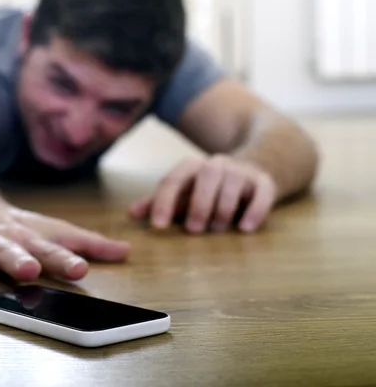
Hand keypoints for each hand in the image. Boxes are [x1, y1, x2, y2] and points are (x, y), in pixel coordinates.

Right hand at [0, 190, 129, 293]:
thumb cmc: (9, 221)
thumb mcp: (47, 227)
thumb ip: (85, 242)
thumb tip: (126, 251)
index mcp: (25, 235)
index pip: (48, 247)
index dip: (64, 258)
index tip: (80, 269)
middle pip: (9, 251)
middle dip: (18, 261)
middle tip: (28, 270)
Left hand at [128, 155, 276, 233]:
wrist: (250, 170)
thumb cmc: (206, 189)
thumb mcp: (182, 194)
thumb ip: (158, 202)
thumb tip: (131, 215)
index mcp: (191, 167)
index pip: (174, 180)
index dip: (164, 202)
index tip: (158, 226)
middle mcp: (216, 164)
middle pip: (206, 176)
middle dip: (198, 203)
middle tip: (193, 229)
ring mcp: (241, 172)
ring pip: (233, 183)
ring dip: (223, 208)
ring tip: (217, 230)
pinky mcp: (264, 182)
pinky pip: (262, 192)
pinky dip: (255, 210)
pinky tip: (245, 229)